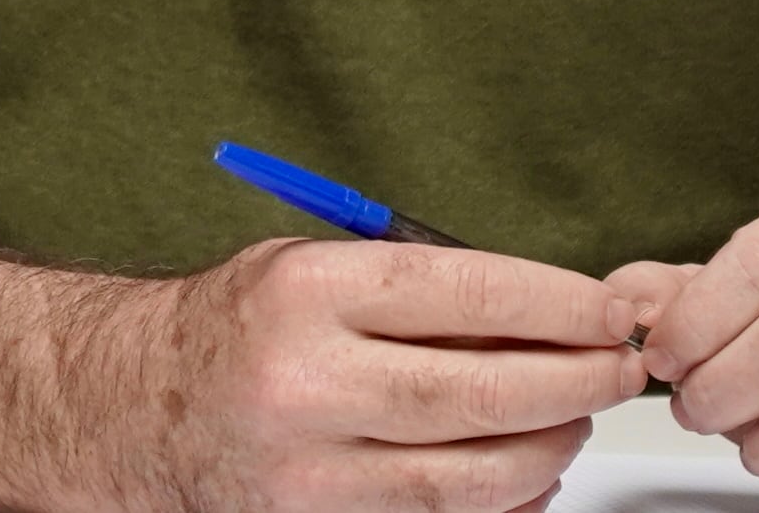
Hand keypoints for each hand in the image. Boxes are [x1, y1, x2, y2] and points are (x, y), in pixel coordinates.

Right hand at [144, 234, 654, 512]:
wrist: (139, 405)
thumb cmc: (240, 327)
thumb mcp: (312, 269)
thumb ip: (417, 289)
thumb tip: (548, 314)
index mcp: (309, 292)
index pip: (468, 293)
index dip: (559, 303)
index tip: (609, 309)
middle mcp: (309, 380)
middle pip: (489, 391)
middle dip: (578, 379)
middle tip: (619, 368)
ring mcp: (315, 467)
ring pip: (480, 472)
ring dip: (553, 445)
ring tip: (575, 416)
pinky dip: (508, 497)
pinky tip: (528, 467)